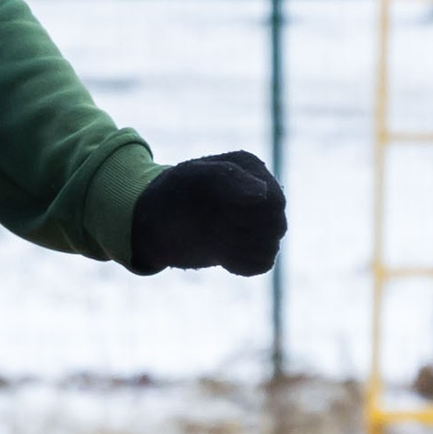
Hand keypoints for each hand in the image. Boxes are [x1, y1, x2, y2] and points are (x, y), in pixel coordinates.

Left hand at [129, 149, 285, 276]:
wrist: (155, 221)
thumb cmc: (174, 192)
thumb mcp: (195, 178)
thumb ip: (228, 178)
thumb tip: (262, 193)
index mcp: (252, 170)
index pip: (274, 201)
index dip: (248, 212)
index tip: (217, 207)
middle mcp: (262, 195)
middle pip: (277, 225)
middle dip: (240, 229)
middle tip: (210, 223)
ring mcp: (259, 223)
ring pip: (270, 247)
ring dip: (236, 247)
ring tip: (212, 237)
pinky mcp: (252, 248)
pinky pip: (262, 264)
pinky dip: (238, 262)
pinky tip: (219, 252)